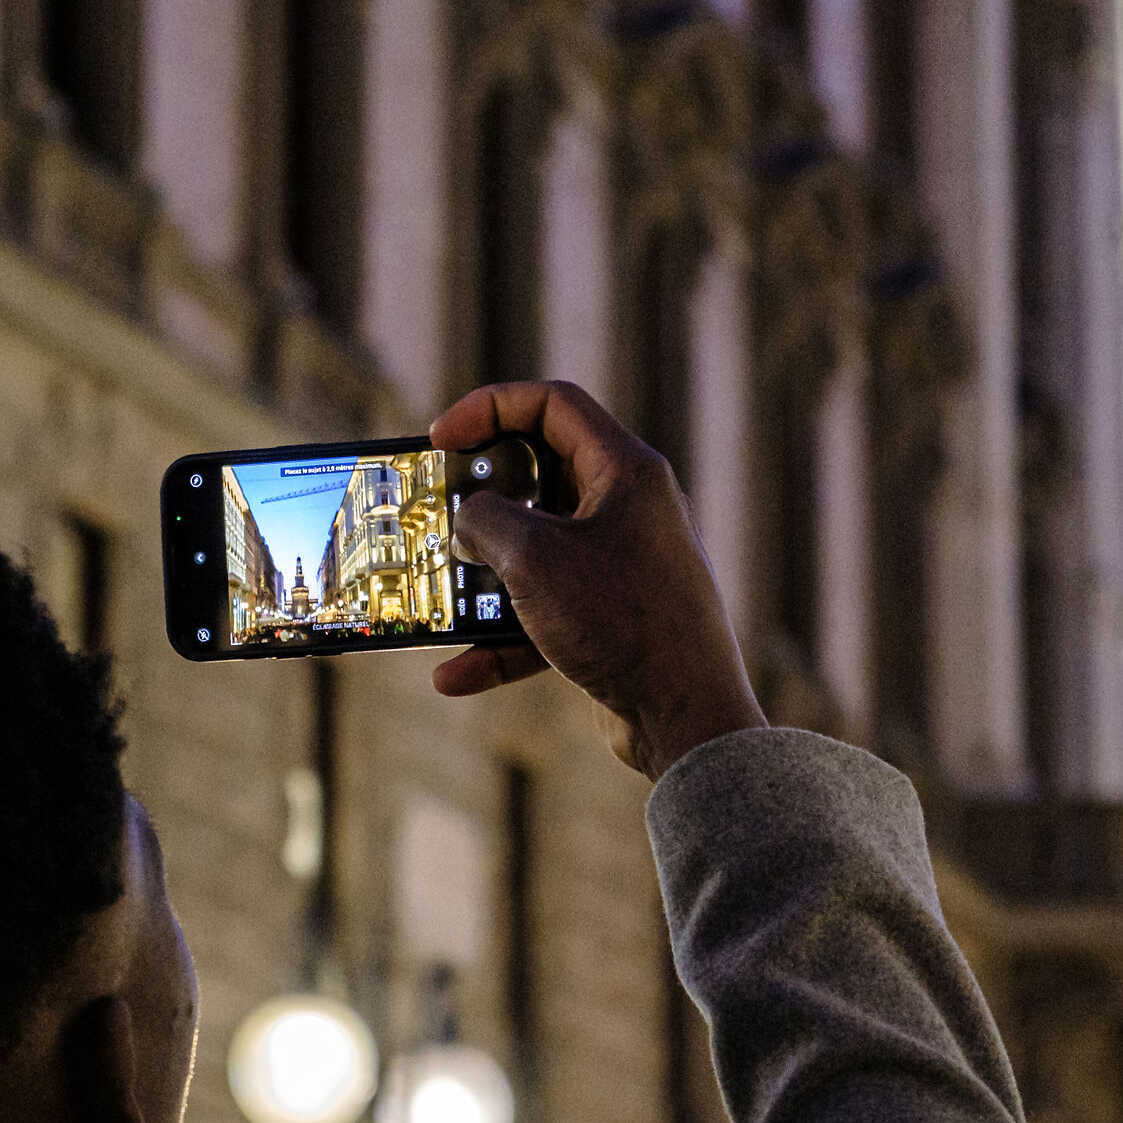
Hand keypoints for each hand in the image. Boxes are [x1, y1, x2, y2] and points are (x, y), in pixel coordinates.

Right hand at [429, 382, 765, 779]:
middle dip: (481, 498)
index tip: (442, 438)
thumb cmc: (623, 622)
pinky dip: (502, 640)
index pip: (553, 405)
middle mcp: (629, 510)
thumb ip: (486, 520)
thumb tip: (469, 520)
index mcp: (625, 471)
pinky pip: (545, 615)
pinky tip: (455, 674)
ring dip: (484, 577)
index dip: (490, 408)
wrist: (685, 717)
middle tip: (437, 511)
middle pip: (540, 477)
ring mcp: (622, 566)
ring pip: (536, 553)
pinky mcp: (612, 619)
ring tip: (439, 594)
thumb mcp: (533, 557)